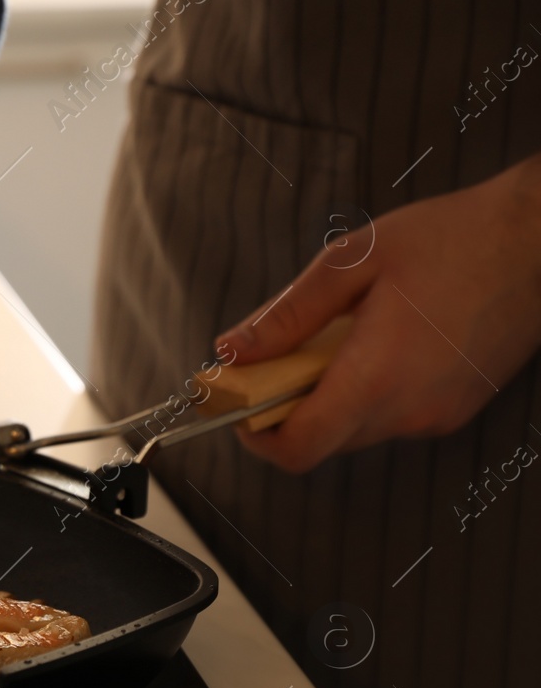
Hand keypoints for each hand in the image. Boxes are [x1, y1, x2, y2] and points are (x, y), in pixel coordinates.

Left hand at [215, 155, 540, 472]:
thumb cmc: (455, 239)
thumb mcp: (351, 262)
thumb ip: (286, 315)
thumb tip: (231, 350)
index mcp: (378, 377)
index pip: (299, 448)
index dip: (255, 436)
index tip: (237, 404)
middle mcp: (409, 411)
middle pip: (321, 442)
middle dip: (285, 410)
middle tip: (274, 360)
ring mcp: (437, 416)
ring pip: (355, 430)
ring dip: (326, 399)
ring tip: (331, 340)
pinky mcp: (456, 409)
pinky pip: (391, 417)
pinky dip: (364, 393)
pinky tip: (373, 343)